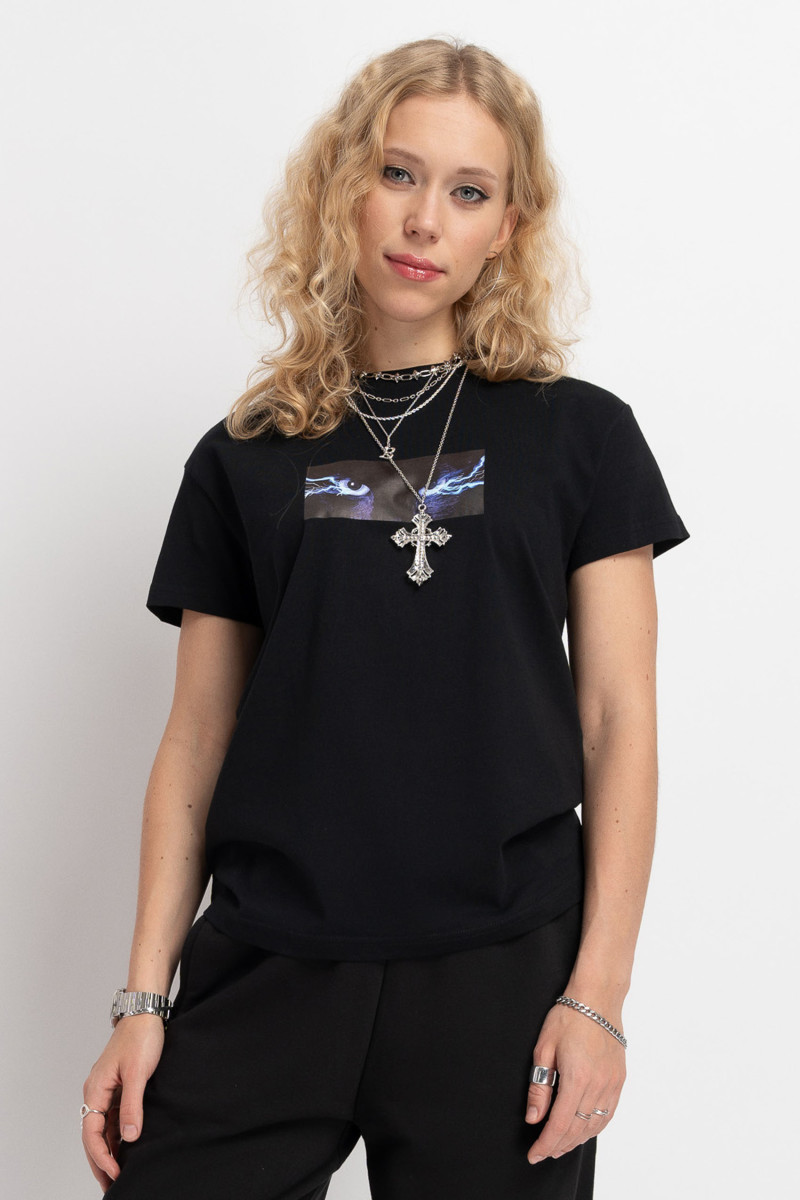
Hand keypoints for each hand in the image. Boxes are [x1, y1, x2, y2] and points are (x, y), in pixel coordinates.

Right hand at [81, 1014, 165, 1190]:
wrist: (146, 1012)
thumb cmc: (141, 1037)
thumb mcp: (139, 1072)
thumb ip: (133, 1105)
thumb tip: (128, 1136)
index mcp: (95, 1089)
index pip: (92, 1133)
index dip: (102, 1156)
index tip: (115, 1173)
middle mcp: (96, 1092)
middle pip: (93, 1135)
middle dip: (100, 1161)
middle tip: (111, 1185)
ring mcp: (107, 1089)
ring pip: (103, 1128)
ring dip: (109, 1150)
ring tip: (118, 1173)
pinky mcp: (118, 1086)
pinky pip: (113, 1117)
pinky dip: (117, 1135)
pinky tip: (126, 1147)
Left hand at [524, 1003, 625, 1162]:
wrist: (598, 998)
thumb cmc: (568, 1018)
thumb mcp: (544, 1048)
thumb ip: (539, 1088)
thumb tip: (534, 1119)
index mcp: (577, 1079)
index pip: (560, 1124)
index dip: (545, 1143)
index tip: (533, 1155)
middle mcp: (599, 1086)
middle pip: (578, 1130)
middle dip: (558, 1145)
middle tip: (543, 1152)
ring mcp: (612, 1084)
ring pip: (595, 1126)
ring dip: (576, 1140)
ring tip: (560, 1145)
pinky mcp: (619, 1080)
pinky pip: (608, 1114)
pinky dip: (594, 1128)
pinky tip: (583, 1131)